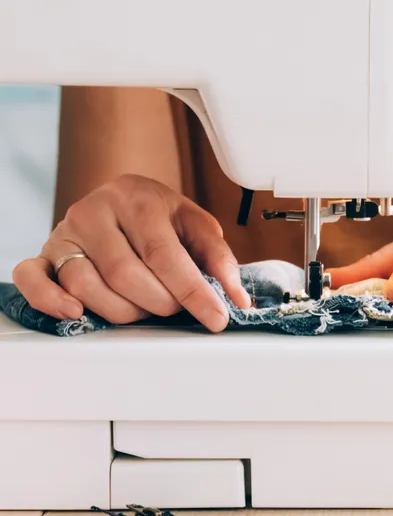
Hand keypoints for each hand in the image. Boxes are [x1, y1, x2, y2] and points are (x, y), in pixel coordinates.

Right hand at [12, 174, 250, 330]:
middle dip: (159, 302)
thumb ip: (218, 259)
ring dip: (121, 311)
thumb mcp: (196, 227)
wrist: (123, 201)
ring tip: (142, 306)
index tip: (217, 317)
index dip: (193, 291)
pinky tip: (76, 313)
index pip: (164, 254)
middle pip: (124, 275)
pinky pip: (32, 279)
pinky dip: (50, 301)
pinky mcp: (44, 253)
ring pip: (85, 286)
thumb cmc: (162, 219)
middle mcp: (94, 211)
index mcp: (137, 198)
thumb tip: (237, 299)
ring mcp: (64, 233)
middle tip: (174, 307)